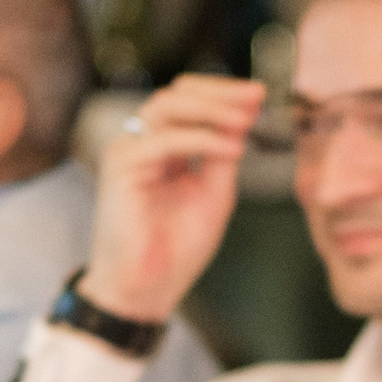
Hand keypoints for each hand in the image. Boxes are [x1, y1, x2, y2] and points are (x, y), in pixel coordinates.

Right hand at [78, 73, 265, 322]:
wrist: (146, 289)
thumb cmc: (175, 249)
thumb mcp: (213, 195)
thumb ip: (223, 157)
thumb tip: (243, 119)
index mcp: (162, 149)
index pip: (188, 103)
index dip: (223, 94)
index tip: (260, 96)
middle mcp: (141, 144)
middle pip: (176, 94)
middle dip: (220, 92)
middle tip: (256, 96)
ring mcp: (128, 153)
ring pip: (167, 107)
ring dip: (212, 109)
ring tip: (246, 119)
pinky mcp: (121, 169)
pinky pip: (164, 141)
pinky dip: (202, 140)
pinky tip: (232, 149)